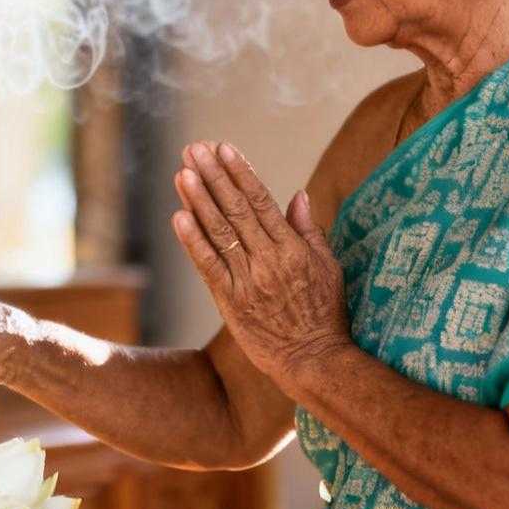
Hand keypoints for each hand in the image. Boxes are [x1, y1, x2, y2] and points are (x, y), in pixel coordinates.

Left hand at [171, 141, 350, 386]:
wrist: (313, 360)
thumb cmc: (325, 314)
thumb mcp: (328, 267)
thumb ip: (309, 230)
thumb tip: (298, 195)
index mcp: (293, 248)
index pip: (262, 201)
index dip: (240, 173)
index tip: (224, 148)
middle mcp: (269, 260)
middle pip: (236, 210)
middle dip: (213, 176)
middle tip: (195, 150)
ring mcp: (248, 281)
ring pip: (219, 233)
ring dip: (198, 200)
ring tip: (182, 172)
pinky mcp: (231, 302)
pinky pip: (208, 266)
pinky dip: (192, 241)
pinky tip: (179, 217)